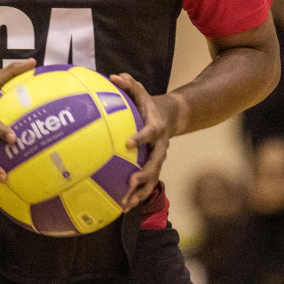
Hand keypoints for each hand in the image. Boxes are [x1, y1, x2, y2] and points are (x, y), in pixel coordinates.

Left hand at [108, 73, 178, 211]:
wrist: (169, 118)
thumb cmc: (148, 105)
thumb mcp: (141, 92)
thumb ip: (129, 84)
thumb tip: (114, 76)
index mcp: (156, 128)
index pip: (150, 133)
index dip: (141, 138)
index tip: (128, 143)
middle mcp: (160, 147)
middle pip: (155, 163)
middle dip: (144, 174)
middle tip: (131, 182)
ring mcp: (158, 160)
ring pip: (152, 179)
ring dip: (140, 193)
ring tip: (126, 204)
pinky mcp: (153, 169)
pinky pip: (147, 185)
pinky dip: (137, 196)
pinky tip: (122, 207)